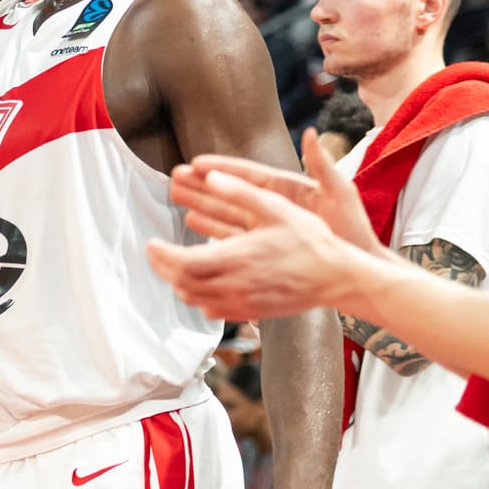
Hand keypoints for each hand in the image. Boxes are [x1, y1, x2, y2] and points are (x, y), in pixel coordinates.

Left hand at [147, 164, 372, 320]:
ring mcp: (242, 302)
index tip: (151, 244)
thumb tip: (211, 176)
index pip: (182, 262)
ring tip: (174, 267)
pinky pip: (214, 310)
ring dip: (179, 284)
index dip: (161, 255)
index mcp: (235, 258)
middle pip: (182, 283)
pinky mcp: (251, 312)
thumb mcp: (276, 206)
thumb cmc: (310, 240)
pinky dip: (199, 298)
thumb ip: (240, 191)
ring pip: (195, 299)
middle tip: (155, 254)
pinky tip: (201, 285)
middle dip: (163, 268)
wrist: (337, 278)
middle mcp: (234, 284)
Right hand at [176, 131, 378, 256]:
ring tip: (176, 195)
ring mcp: (267, 226)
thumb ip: (323, 165)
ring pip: (226, 211)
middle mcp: (274, 204)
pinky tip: (193, 222)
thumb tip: (311, 134)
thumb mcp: (341, 194)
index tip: (198, 163)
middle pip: (230, 191)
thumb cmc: (354, 231)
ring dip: (201, 203)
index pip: (249, 175)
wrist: (358, 269)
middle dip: (202, 184)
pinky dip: (212, 228)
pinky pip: (232, 235)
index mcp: (289, 188)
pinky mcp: (265, 246)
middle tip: (174, 176)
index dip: (223, 169)